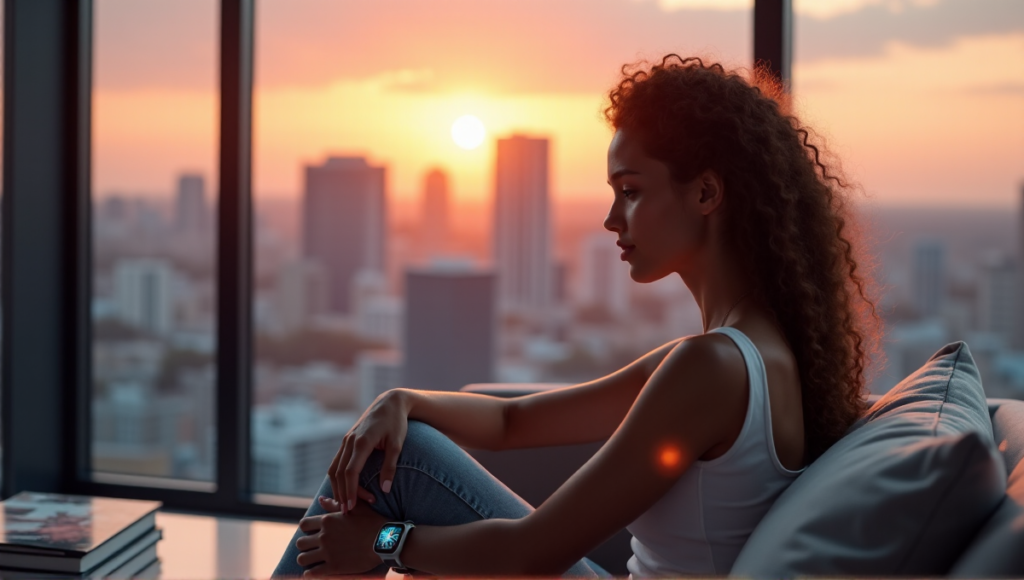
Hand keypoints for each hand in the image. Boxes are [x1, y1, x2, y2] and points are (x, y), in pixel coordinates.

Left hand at [295, 501, 386, 575]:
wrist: (386, 540)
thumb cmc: (373, 522)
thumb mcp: (356, 508)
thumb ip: (335, 504)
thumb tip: (321, 499)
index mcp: (328, 520)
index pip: (303, 524)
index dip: (306, 529)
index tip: (313, 533)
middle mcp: (324, 536)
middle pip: (300, 543)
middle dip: (305, 546)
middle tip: (313, 548)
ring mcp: (328, 552)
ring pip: (302, 558)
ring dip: (306, 560)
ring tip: (312, 561)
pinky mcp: (334, 567)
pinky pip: (312, 573)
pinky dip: (310, 574)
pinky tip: (313, 573)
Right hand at [329, 389, 409, 513]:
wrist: (389, 402)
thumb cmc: (396, 423)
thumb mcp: (397, 444)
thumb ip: (390, 466)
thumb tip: (385, 490)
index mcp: (362, 442)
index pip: (351, 471)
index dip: (350, 490)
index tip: (351, 507)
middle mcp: (349, 441)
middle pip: (340, 472)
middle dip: (342, 493)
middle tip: (347, 512)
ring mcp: (346, 441)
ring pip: (334, 468)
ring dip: (337, 486)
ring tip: (343, 503)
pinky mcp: (346, 441)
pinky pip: (337, 462)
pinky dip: (338, 477)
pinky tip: (343, 488)